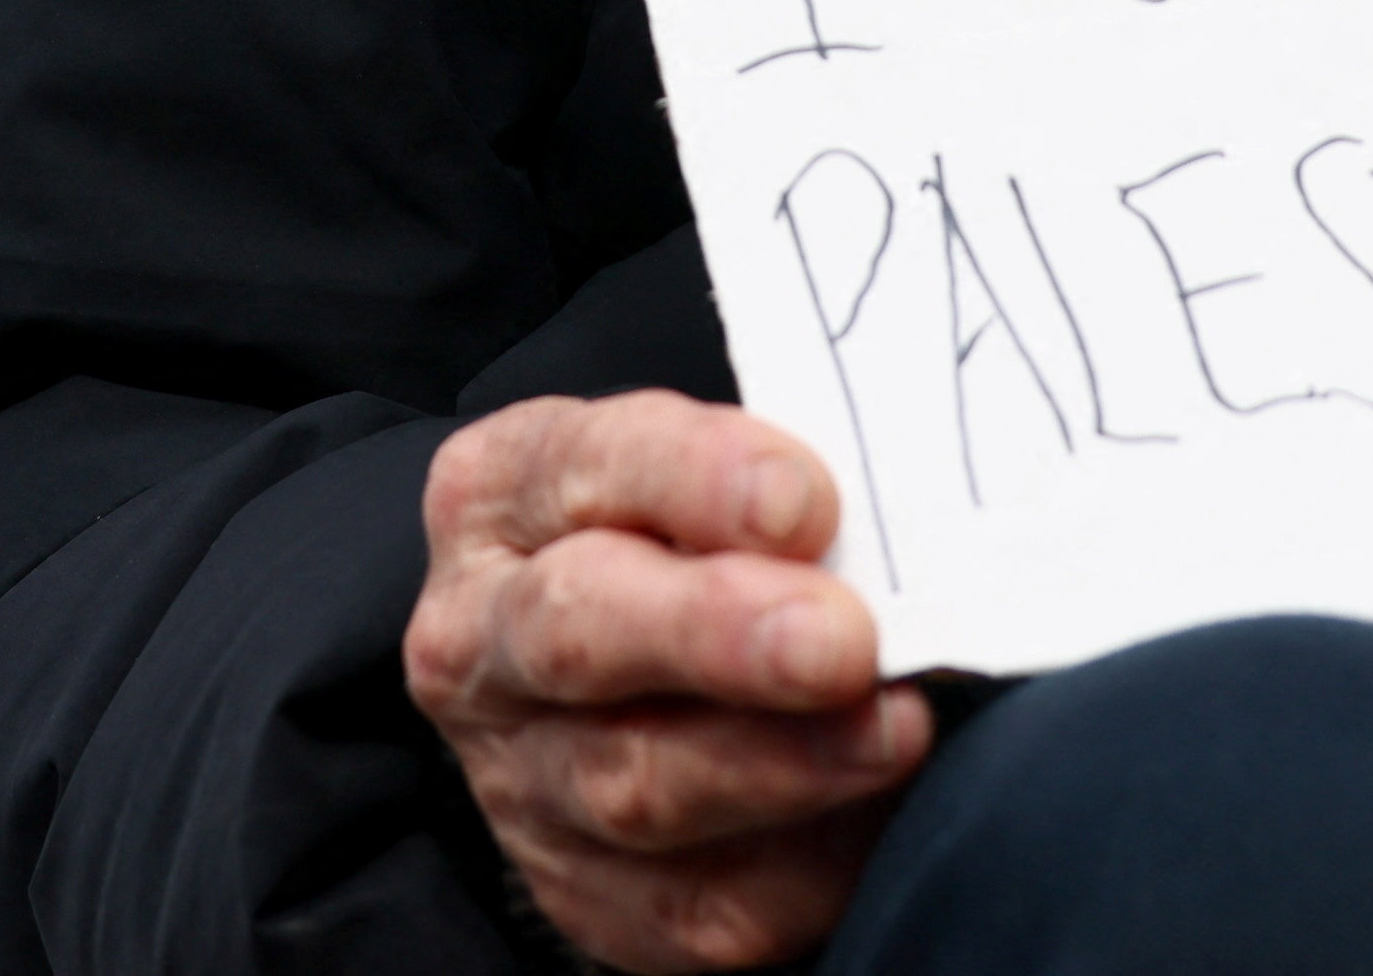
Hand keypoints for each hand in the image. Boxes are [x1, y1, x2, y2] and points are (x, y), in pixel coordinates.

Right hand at [407, 392, 933, 971]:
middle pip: (580, 631)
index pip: (580, 466)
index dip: (693, 480)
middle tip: (839, 641)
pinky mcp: (581, 889)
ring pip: (632, 783)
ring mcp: (519, 775)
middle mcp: (482, 635)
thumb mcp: (710, 472)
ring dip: (777, 762)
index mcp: (499, 495)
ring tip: (890, 732)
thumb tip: (883, 528)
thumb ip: (773, 489)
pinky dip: (791, 869)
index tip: (803, 502)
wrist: (651, 668)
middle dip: (719, 635)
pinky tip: (868, 822)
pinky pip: (686, 906)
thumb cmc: (704, 541)